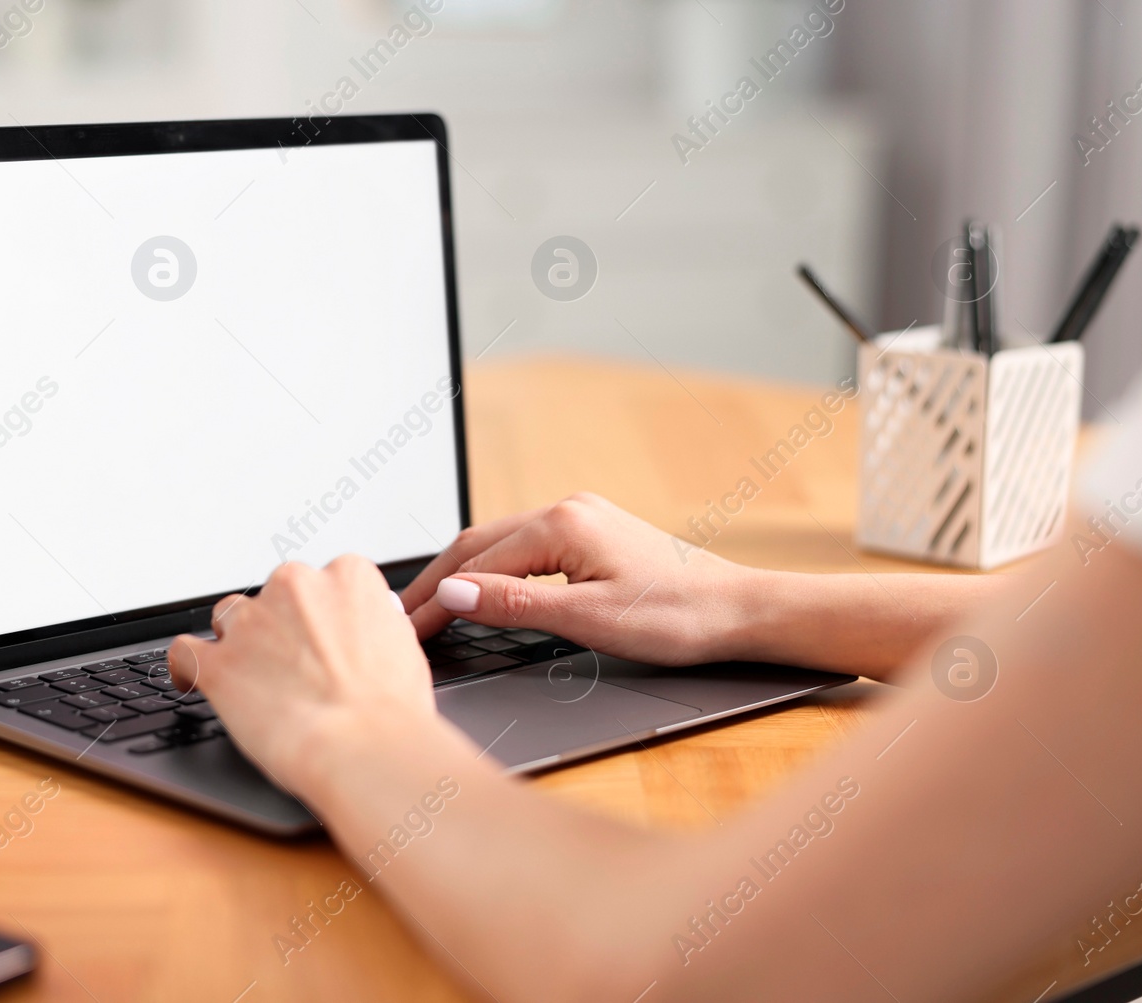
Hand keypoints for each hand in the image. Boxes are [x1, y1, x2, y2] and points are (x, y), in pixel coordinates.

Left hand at [168, 555, 439, 796]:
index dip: (319, 613)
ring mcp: (251, 622)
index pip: (324, 580)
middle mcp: (295, 585)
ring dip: (237, 642)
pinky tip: (191, 681)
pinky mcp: (218, 663)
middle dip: (279, 625)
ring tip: (251, 678)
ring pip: (229, 617)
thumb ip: (373, 625)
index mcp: (346, 577)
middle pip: (274, 594)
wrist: (363, 745)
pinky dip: (186, 667)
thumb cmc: (390, 709)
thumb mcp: (402, 647)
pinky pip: (184, 652)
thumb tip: (363, 632)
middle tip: (294, 667)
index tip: (320, 636)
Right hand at [400, 492, 751, 667]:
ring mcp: (580, 517)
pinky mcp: (592, 532)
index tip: (405, 631)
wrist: (740, 610)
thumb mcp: (588, 620)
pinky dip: (492, 568)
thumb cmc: (678, 617)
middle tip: (401, 619)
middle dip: (436, 580)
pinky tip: (480, 587)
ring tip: (428, 605)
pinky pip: (524, 546)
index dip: (435, 600)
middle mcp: (566, 509)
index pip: (475, 564)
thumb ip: (515, 604)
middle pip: (478, 543)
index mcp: (561, 524)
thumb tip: (454, 593)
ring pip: (499, 542)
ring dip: (461, 572)